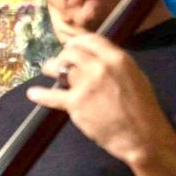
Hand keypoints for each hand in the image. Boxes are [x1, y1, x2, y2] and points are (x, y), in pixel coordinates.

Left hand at [26, 34, 175, 167]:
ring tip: (46, 70)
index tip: (71, 47)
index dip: (77, 43)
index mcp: (117, 58)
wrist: (142, 135)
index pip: (90, 40)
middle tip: (60, 61)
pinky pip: (53, 96)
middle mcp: (99, 67)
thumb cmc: (142, 109)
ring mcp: (85, 85)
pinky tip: (33, 93)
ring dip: (51, 68)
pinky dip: (40, 94)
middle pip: (71, 53)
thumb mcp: (134, 76)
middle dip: (63, 56)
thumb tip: (97, 60)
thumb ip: (114, 66)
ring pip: (60, 69)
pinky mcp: (75, 104)